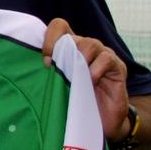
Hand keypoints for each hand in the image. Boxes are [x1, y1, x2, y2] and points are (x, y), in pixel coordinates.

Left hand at [42, 19, 128, 140]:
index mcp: (69, 48)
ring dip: (79, 59)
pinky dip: (96, 68)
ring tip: (75, 76)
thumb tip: (33, 67)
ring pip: (90, 44)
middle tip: (56, 71)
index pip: (59, 26)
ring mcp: (103, 55)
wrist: (100, 123)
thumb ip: (48, 72)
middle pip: (73, 37)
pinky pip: (106, 59)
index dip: (50, 37)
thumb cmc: (75, 103)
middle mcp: (86, 48)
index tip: (45, 60)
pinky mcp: (117, 67)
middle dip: (62, 54)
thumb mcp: (57, 85)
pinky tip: (91, 80)